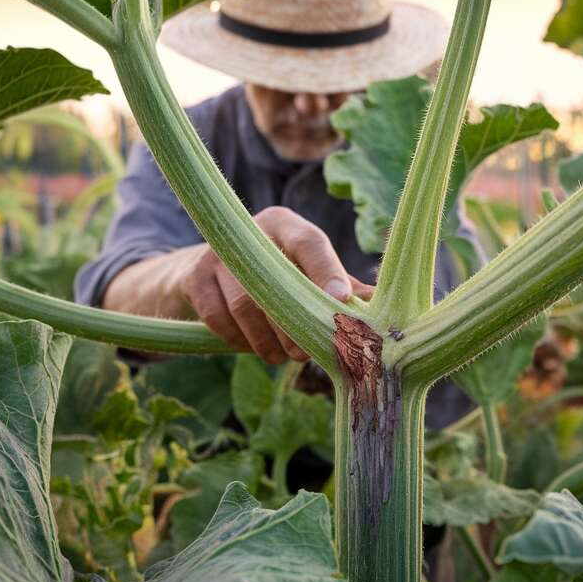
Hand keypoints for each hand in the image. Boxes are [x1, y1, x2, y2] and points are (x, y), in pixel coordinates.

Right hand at [179, 207, 372, 362]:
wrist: (210, 276)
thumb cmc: (276, 275)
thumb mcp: (308, 274)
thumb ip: (343, 289)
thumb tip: (388, 316)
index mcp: (285, 224)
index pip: (309, 242)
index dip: (326, 270)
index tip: (340, 301)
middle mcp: (248, 231)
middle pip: (274, 281)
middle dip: (294, 323)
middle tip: (308, 353)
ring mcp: (216, 253)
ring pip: (245, 304)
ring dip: (267, 340)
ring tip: (283, 357)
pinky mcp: (194, 278)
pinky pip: (218, 318)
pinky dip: (239, 340)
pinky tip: (254, 347)